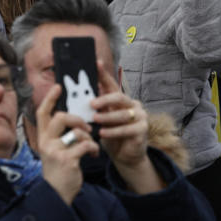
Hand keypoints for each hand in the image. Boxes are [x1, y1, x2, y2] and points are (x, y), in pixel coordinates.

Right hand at [35, 84, 97, 204]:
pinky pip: (85, 145)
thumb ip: (60, 135)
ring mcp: (55, 151)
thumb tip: (74, 118)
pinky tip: (92, 154)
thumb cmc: (60, 170)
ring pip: (76, 131)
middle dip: (77, 119)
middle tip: (86, 127)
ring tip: (90, 145)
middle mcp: (45, 143)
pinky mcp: (66, 159)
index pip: (42, 113)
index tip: (58, 87)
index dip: (50, 98)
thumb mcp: (55, 150)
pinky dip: (92, 148)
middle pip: (61, 117)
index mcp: (43, 138)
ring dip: (88, 137)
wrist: (57, 193)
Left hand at [92, 61, 155, 185]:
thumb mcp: (101, 122)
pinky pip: (127, 128)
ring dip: (107, 117)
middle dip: (105, 99)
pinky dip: (114, 131)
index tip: (95, 63)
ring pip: (123, 113)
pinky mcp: (142, 129)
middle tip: (91, 104)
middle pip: (120, 96)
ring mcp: (140, 116)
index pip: (111, 84)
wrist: (125, 156)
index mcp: (121, 100)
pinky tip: (103, 133)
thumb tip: (78, 96)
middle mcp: (133, 104)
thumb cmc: (111, 136)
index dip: (103, 74)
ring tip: (95, 120)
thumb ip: (95, 110)